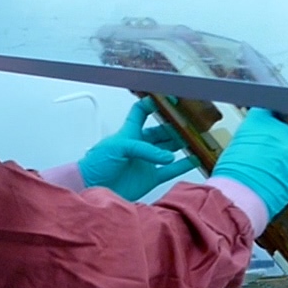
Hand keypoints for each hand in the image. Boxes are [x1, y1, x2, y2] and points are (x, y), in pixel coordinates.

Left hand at [79, 99, 197, 200]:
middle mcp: (140, 146)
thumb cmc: (96, 164)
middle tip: (190, 123)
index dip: (153, 104)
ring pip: (168, 150)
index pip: (141, 113)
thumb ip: (144, 150)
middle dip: (175, 127)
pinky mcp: (149, 178)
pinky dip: (182, 166)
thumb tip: (168, 156)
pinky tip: (194, 159)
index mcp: (129, 133)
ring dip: (181, 144)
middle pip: (161, 132)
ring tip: (196, 139)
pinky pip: (170, 171)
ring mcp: (146, 162)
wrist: (91, 188)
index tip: (168, 99)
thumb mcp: (118, 147)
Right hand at [211, 108, 287, 212]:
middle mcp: (278, 129)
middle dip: (282, 142)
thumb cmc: (232, 176)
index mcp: (258, 121)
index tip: (272, 123)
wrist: (240, 194)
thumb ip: (250, 139)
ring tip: (282, 171)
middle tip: (273, 156)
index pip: (270, 110)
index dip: (272, 119)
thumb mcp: (235, 147)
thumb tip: (255, 144)